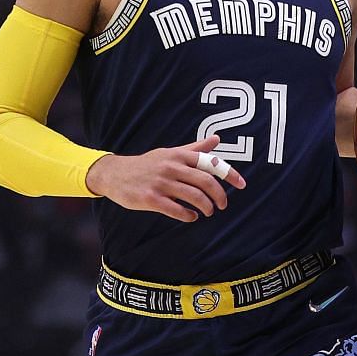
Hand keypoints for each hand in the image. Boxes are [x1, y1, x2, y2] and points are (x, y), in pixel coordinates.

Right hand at [86, 135, 245, 221]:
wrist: (114, 173)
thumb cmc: (147, 164)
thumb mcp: (170, 153)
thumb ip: (194, 149)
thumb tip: (217, 139)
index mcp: (179, 156)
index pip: (211, 163)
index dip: (230, 174)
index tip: (242, 185)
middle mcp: (171, 167)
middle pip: (206, 182)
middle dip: (219, 197)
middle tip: (221, 205)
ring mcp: (161, 183)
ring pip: (194, 197)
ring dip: (206, 208)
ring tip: (207, 212)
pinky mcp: (151, 198)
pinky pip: (177, 210)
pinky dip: (189, 216)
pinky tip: (191, 216)